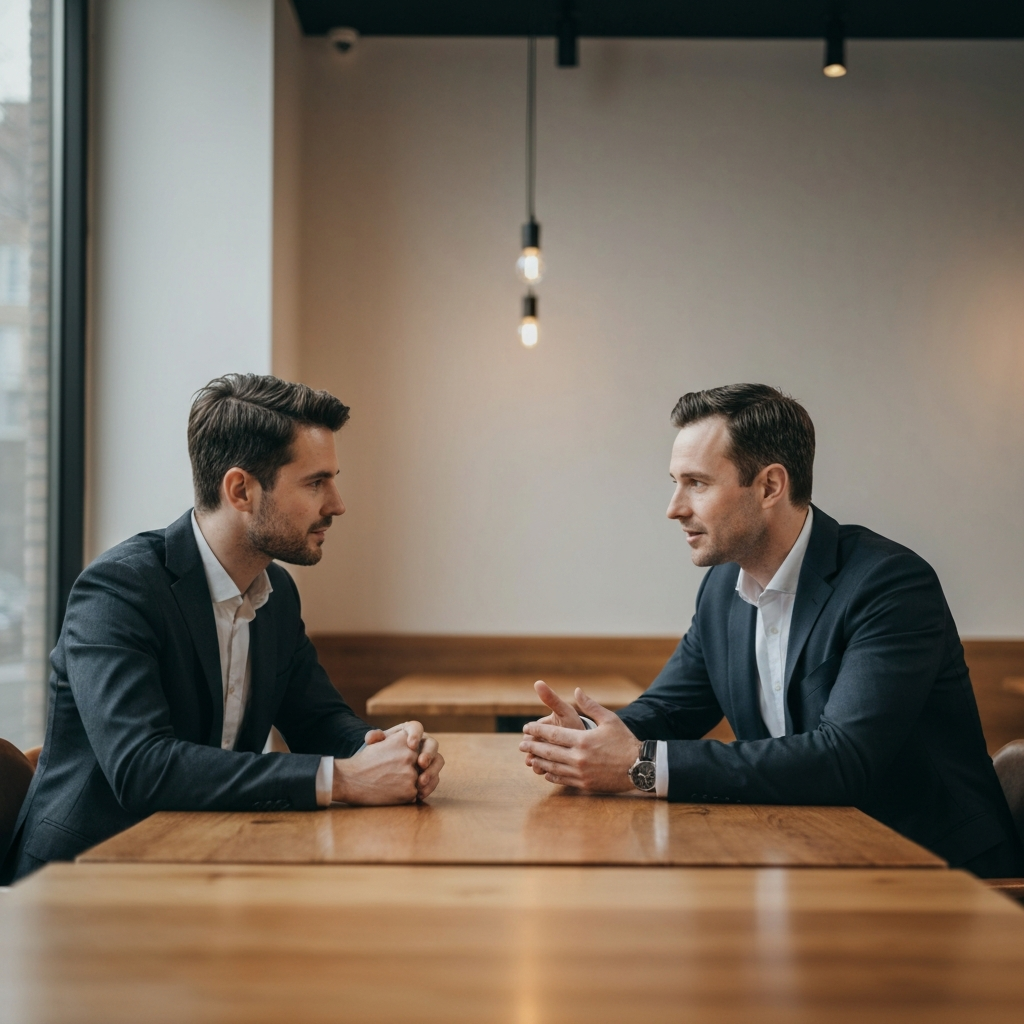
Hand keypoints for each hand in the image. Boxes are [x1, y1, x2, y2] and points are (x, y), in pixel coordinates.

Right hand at [332, 730, 418, 804]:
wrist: (349, 780)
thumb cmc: (365, 762)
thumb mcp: (381, 743)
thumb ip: (400, 741)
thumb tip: (416, 746)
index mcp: (403, 739)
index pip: (419, 747)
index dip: (413, 754)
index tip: (406, 759)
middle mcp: (410, 753)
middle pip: (420, 764)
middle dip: (410, 770)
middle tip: (392, 773)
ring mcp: (411, 773)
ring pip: (419, 779)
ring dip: (408, 783)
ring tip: (390, 782)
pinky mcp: (410, 790)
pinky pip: (415, 793)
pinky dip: (405, 795)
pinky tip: (390, 792)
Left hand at [363, 721, 444, 799]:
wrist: (382, 768)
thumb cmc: (379, 753)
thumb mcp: (375, 745)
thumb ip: (373, 738)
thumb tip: (371, 738)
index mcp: (410, 732)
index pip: (416, 727)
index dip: (416, 735)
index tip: (411, 745)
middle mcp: (423, 743)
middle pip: (432, 744)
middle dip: (428, 754)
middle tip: (421, 763)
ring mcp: (429, 758)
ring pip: (438, 761)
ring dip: (432, 772)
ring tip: (420, 782)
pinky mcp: (430, 773)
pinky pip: (435, 778)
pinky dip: (429, 786)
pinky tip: (420, 793)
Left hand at [519, 687, 639, 792]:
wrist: (640, 767)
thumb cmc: (624, 741)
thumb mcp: (609, 719)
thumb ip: (590, 706)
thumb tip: (577, 691)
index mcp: (582, 739)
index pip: (552, 734)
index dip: (537, 731)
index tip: (526, 727)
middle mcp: (579, 757)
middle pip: (548, 752)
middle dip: (533, 747)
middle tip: (521, 745)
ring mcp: (581, 772)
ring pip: (553, 767)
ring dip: (539, 762)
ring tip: (529, 758)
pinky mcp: (585, 784)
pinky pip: (562, 779)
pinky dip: (551, 775)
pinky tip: (546, 772)